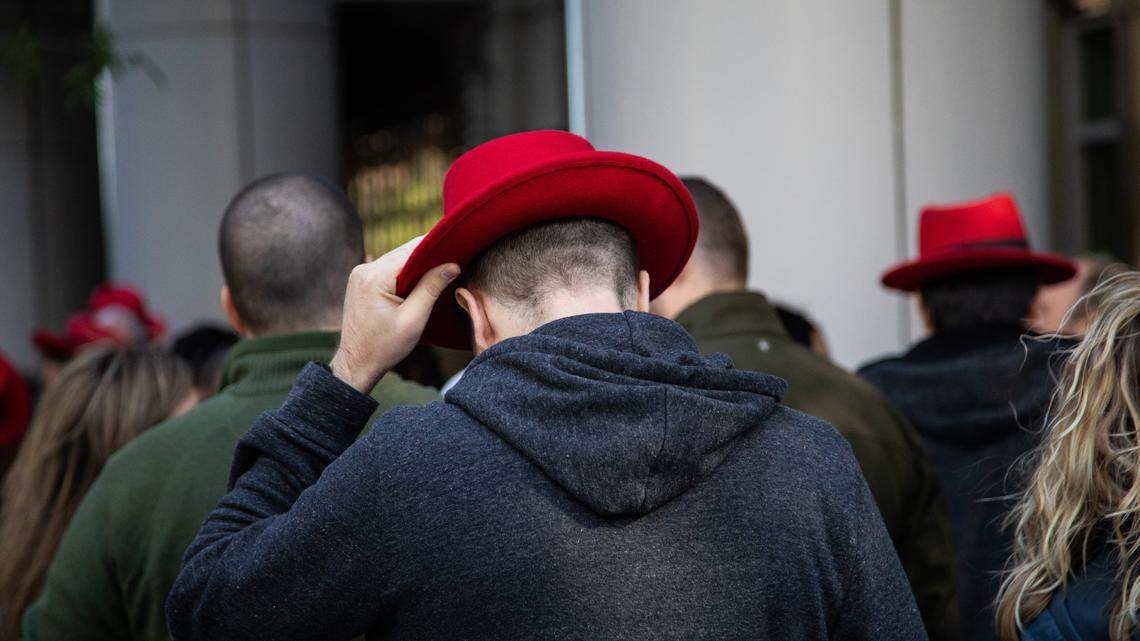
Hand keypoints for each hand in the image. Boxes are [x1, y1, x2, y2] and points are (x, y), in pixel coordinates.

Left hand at [329, 237, 458, 392]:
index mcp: (375, 277)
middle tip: (454, 260)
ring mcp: (360, 275)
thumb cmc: (385, 347)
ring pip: (396, 260)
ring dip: (417, 266)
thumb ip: (432, 288)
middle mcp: (364, 270)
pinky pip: (388, 269)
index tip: (458, 250)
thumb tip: (452, 265)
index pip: (412, 251)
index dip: (436, 248)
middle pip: (403, 253)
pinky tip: (420, 281)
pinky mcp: (361, 281)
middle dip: (428, 256)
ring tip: (440, 271)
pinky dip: (405, 273)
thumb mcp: (414, 319)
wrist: (356, 364)